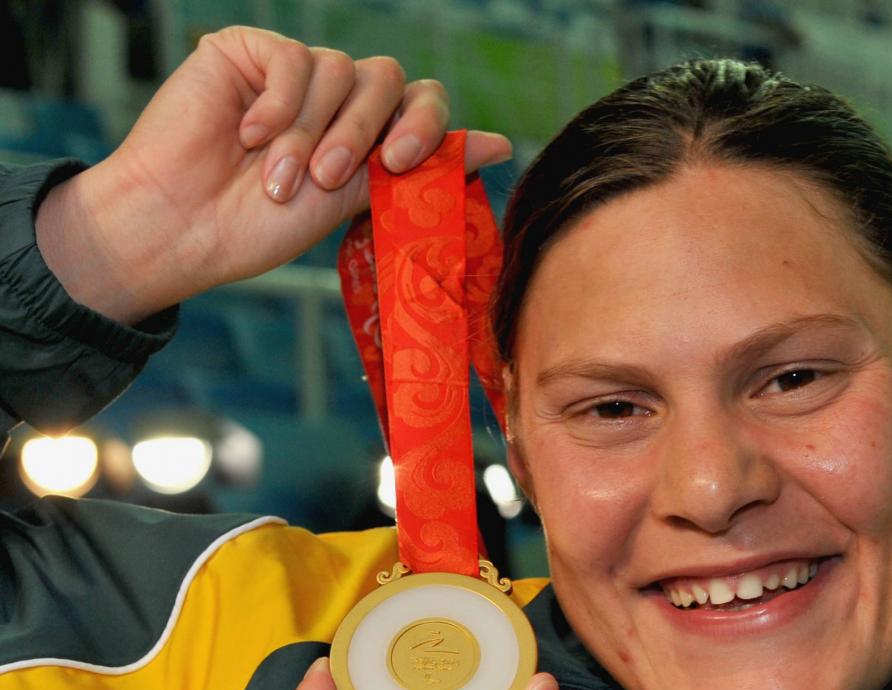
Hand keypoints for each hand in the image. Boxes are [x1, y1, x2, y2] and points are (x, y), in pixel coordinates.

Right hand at [36, 26, 510, 323]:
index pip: (422, 104)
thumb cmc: (259, 226)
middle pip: (389, 78)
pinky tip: (248, 135)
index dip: (424, 126)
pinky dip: (278, 103)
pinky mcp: (248, 51)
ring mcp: (293, 72)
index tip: (402, 163)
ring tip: (278, 175)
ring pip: (340, 69)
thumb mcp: (353, 200)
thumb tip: (501, 146)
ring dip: (312, 130)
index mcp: (368, 135)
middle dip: (363, 132)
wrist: (183, 227)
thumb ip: (420, 168)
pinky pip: (292, 56)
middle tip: (329, 177)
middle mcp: (336, 99)